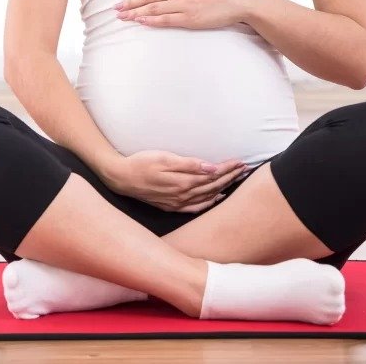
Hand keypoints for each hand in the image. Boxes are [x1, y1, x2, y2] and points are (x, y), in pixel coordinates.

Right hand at [103, 150, 248, 212]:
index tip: (241, 162)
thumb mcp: (164, 158)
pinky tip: (216, 198)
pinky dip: (209, 202)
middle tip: (245, 169)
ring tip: (236, 180)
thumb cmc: (142, 163)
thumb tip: (211, 168)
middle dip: (230, 177)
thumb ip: (189, 164)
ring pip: (207, 196)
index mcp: (183, 181)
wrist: (121, 178)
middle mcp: (183, 195)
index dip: (228, 168)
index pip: (213, 175)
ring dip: (223, 188)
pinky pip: (195, 207)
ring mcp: (177, 202)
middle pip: (213, 186)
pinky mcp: (171, 206)